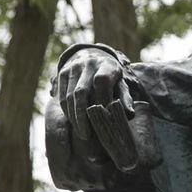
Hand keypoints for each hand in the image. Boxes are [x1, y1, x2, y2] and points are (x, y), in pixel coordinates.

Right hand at [56, 50, 156, 175]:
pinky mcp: (62, 73)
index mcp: (106, 65)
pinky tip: (74, 123)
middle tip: (87, 135)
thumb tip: (129, 115)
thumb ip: (125, 99)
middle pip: (81, 92)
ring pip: (69, 96)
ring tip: (82, 132)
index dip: (103, 100)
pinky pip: (62, 96)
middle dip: (83, 116)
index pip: (102, 81)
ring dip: (74, 117)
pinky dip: (68, 111)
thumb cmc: (112, 78)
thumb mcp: (122, 85)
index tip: (106, 117)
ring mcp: (73, 68)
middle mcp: (88, 64)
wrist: (93, 56)